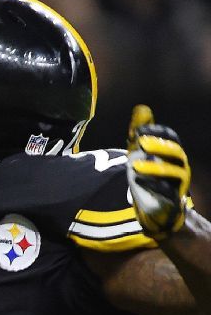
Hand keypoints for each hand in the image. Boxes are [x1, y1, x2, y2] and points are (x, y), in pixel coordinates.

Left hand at [126, 105, 193, 238]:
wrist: (155, 207)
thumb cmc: (149, 174)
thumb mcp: (141, 152)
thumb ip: (140, 130)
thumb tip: (142, 108)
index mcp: (172, 154)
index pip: (171, 139)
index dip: (158, 132)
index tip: (139, 129)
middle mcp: (179, 167)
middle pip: (176, 153)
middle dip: (160, 146)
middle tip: (140, 142)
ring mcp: (178, 184)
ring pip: (174, 173)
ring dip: (155, 167)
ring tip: (134, 164)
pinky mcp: (172, 200)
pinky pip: (167, 192)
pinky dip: (154, 186)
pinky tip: (138, 179)